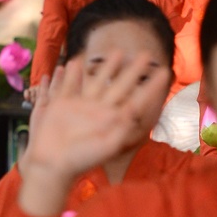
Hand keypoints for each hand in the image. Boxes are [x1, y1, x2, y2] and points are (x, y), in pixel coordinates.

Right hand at [17, 52, 161, 215]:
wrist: (52, 164)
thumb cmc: (81, 159)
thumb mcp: (106, 146)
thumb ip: (121, 128)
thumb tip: (134, 110)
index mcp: (113, 120)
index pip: (137, 99)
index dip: (151, 86)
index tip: (164, 72)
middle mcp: (100, 110)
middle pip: (121, 85)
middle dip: (134, 70)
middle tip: (147, 54)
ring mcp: (82, 105)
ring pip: (99, 80)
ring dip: (109, 67)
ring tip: (118, 51)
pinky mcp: (63, 104)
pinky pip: (70, 83)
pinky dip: (74, 73)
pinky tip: (78, 61)